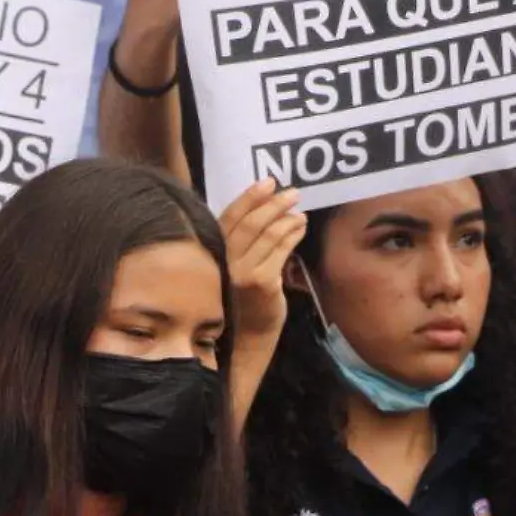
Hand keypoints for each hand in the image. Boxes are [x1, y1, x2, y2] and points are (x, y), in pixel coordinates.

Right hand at [220, 179, 307, 341]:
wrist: (249, 332)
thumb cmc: (243, 293)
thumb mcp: (235, 262)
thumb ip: (242, 239)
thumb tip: (266, 204)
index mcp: (215, 251)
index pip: (230, 216)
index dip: (249, 197)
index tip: (268, 182)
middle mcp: (225, 261)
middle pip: (251, 223)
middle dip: (274, 204)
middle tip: (293, 193)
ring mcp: (243, 272)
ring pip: (269, 235)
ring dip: (288, 219)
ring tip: (300, 213)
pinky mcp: (263, 282)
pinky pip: (281, 250)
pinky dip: (293, 235)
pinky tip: (301, 229)